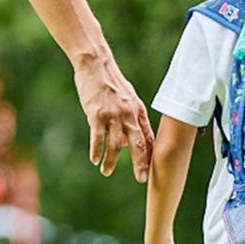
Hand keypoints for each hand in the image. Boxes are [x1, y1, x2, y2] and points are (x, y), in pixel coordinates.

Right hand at [74, 57, 153, 181]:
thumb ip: (131, 117)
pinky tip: (94, 160)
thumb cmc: (110, 82)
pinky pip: (98, 138)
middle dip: (141, 164)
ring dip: (112, 161)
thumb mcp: (127, 97)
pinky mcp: (97, 115)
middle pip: (138, 144)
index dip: (149, 155)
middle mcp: (129, 114)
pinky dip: (97, 151)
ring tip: (106, 172)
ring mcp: (113, 115)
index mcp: (138, 110)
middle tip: (141, 179)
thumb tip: (130, 139)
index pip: (147, 137)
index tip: (150, 170)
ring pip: (117, 145)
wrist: (96, 64)